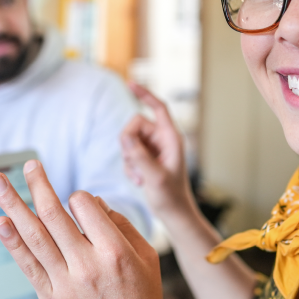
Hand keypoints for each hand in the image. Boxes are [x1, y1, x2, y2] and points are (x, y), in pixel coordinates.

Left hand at [0, 160, 163, 298]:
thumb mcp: (147, 256)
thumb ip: (121, 224)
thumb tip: (92, 201)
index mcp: (114, 251)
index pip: (85, 207)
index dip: (80, 198)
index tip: (81, 202)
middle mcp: (87, 265)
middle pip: (54, 214)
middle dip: (38, 184)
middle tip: (28, 164)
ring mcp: (65, 283)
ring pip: (34, 235)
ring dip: (13, 204)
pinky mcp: (50, 298)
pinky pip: (27, 264)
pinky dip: (12, 242)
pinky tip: (0, 222)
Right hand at [121, 83, 195, 220]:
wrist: (174, 214)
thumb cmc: (170, 196)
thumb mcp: (155, 177)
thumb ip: (139, 156)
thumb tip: (125, 137)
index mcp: (171, 138)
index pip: (158, 108)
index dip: (145, 94)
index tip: (130, 84)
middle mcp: (162, 140)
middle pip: (134, 126)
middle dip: (128, 144)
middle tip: (133, 163)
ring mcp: (153, 149)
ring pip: (128, 141)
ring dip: (128, 159)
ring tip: (139, 177)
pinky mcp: (145, 158)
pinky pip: (128, 153)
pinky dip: (129, 167)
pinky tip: (138, 181)